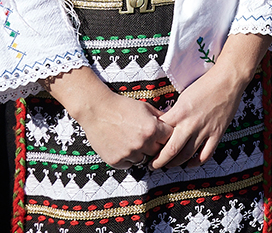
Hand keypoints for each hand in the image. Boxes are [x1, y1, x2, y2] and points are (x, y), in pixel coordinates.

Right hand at [47, 67, 170, 168]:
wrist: (97, 110)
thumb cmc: (122, 106)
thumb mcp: (146, 108)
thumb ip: (161, 118)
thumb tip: (174, 124)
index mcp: (153, 129)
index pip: (170, 140)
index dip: (167, 136)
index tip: (163, 134)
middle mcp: (142, 143)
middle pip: (158, 152)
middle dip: (155, 145)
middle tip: (147, 138)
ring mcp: (128, 153)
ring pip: (143, 159)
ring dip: (141, 153)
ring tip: (133, 141)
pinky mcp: (116, 160)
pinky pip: (128, 164)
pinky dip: (128, 158)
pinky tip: (123, 146)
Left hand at [154, 33, 269, 168]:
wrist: (228, 80)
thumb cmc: (205, 85)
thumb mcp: (184, 97)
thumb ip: (175, 113)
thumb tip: (164, 126)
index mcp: (180, 113)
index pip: (160, 133)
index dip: (152, 143)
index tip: (148, 147)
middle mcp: (191, 124)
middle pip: (170, 150)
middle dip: (159, 161)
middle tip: (153, 165)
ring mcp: (205, 130)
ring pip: (186, 155)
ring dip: (175, 163)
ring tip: (168, 165)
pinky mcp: (217, 133)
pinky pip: (205, 154)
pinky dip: (196, 162)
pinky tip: (190, 164)